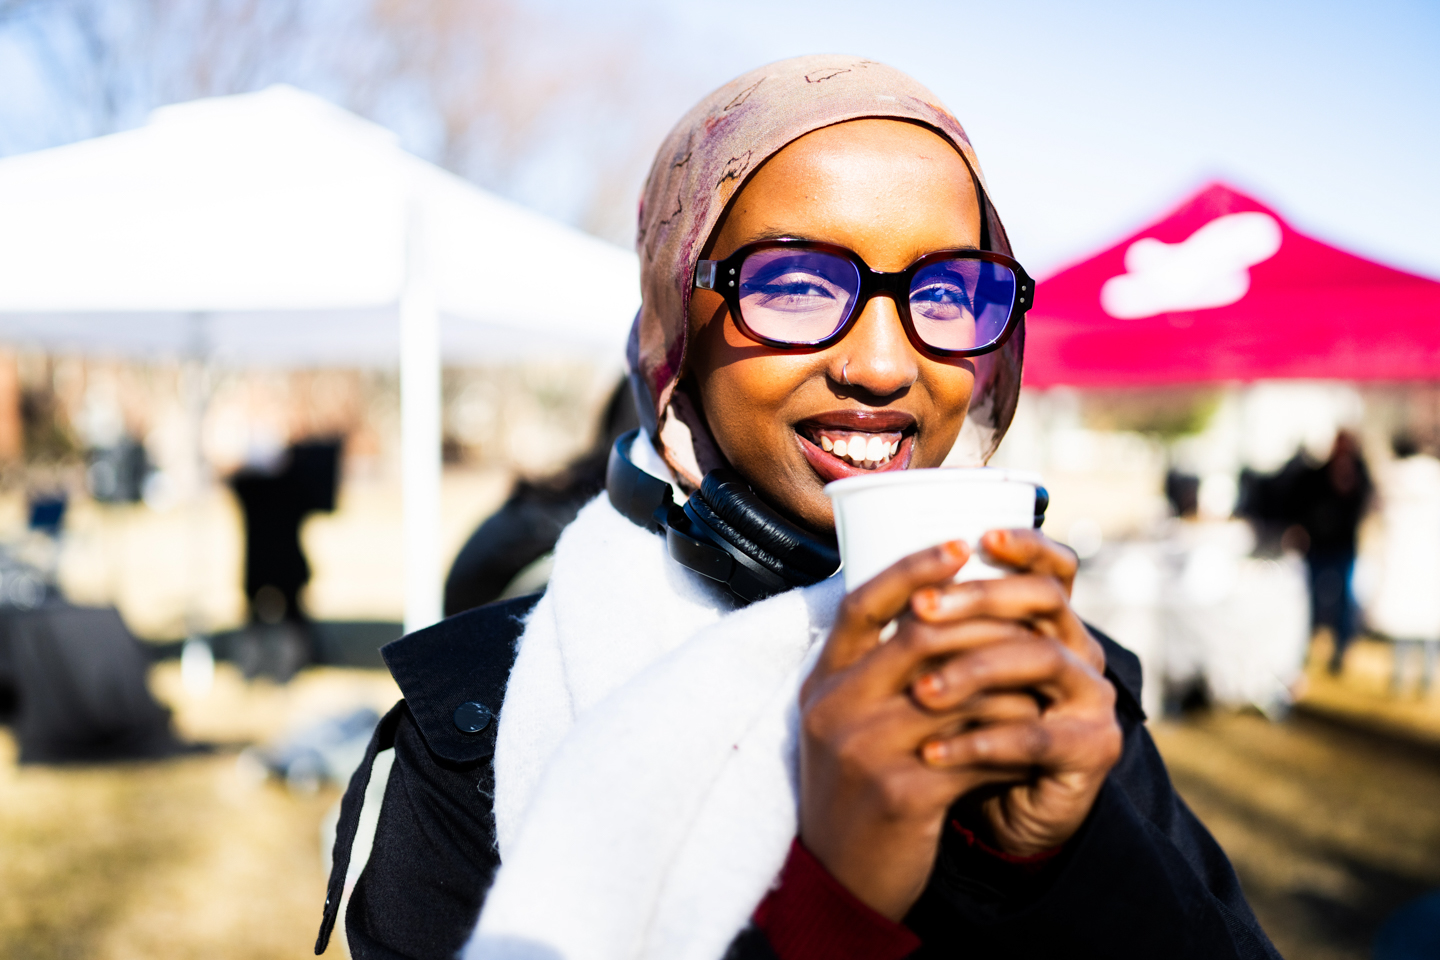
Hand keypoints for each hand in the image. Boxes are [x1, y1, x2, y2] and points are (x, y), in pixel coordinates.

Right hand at [798, 541, 1049, 919]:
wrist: (842, 880)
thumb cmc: (857, 788)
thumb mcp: (846, 722)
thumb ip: (877, 673)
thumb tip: (944, 610)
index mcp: (821, 682)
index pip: (861, 604)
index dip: (911, 568)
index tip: (959, 544)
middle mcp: (834, 708)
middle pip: (919, 634)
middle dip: (985, 617)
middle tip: (1032, 609)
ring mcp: (863, 750)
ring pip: (958, 689)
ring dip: (1012, 678)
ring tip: (1047, 670)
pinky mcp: (899, 793)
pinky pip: (974, 747)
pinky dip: (1012, 734)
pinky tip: (1037, 730)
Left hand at [907, 529, 1120, 856]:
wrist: (1001, 815)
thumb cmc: (967, 731)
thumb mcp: (950, 674)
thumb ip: (937, 630)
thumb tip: (891, 582)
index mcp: (1049, 623)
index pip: (1052, 567)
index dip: (1025, 545)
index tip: (976, 537)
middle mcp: (1080, 649)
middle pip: (1043, 600)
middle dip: (979, 597)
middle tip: (920, 609)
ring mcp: (1092, 697)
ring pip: (1041, 659)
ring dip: (973, 670)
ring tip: (917, 692)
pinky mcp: (1093, 748)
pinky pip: (1035, 737)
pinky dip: (979, 742)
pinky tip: (932, 751)